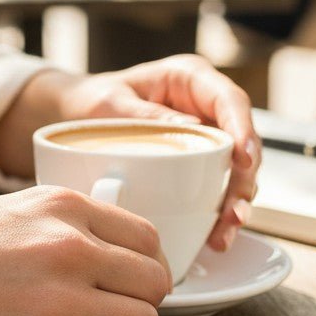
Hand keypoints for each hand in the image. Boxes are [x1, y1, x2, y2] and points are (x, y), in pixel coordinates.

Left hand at [0, 56, 259, 251]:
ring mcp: (204, 136)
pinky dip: (218, 212)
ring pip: (236, 171)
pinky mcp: (198, 164)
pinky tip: (214, 236)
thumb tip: (186, 130)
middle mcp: (204, 106)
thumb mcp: (108, 102)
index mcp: (189, 78)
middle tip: (233, 213)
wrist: (71, 116)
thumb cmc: (89, 100)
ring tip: (223, 233)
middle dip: (242, 181)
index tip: (244, 160)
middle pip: (241, 142)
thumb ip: (144, 115)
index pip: (230, 101)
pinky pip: (216, 187)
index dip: (244, 130)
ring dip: (235, 204)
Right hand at [0, 185, 171, 315]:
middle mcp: (69, 249)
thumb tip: (118, 252)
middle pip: (154, 286)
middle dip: (136, 302)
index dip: (141, 266)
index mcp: (62, 206)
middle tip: (104, 313)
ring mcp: (60, 304)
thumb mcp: (10, 211)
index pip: (149, 240)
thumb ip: (66, 225)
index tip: (125, 282)